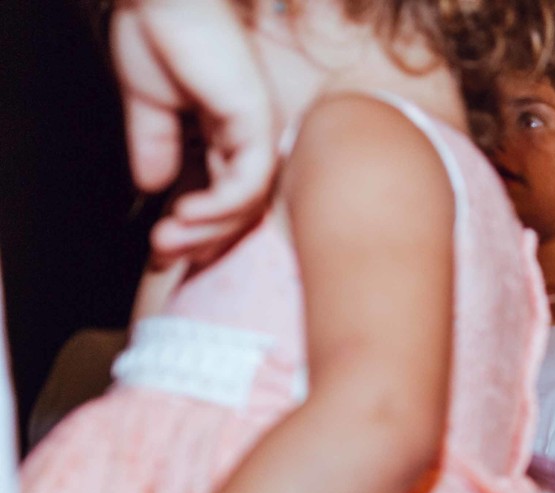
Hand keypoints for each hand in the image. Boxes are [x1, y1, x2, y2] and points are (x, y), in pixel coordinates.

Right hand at [112, 0, 277, 264]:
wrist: (162, 0)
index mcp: (230, 137)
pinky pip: (249, 181)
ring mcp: (260, 133)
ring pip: (246, 204)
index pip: (225, 199)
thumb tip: (152, 186)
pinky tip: (186, 214)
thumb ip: (156, 146)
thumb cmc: (162, 38)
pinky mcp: (257, 123)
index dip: (197, 232)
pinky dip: (220, 206)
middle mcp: (253, 140)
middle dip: (202, 242)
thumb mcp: (151, 105)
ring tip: (168, 242)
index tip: (164, 255)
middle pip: (239, 211)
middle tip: (164, 260)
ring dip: (206, 231)